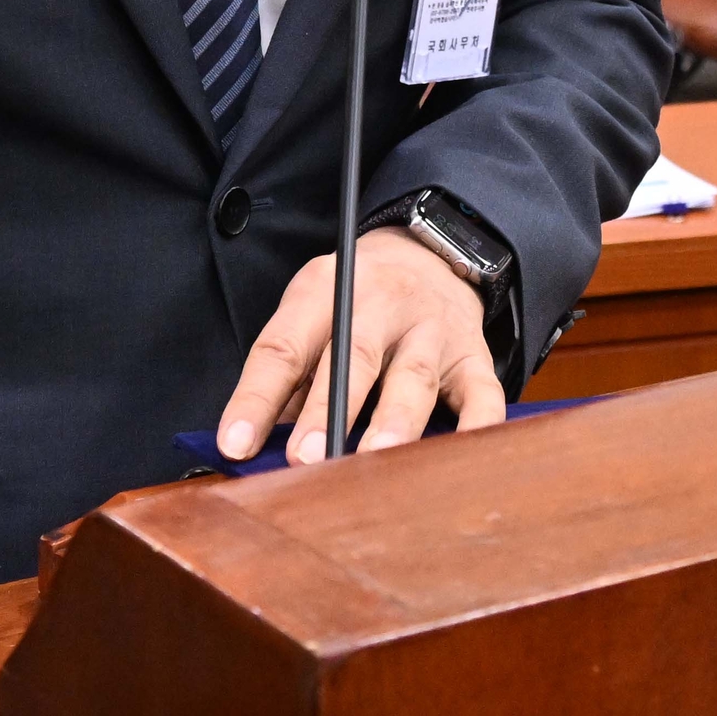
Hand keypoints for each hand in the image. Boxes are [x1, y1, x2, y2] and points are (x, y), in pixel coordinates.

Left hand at [213, 230, 505, 464]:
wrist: (430, 254)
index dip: (256, 396)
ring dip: (394, 421)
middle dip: (327, 411)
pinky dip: (476, 428)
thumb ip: (290, 378)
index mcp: (326, 291)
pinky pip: (483, 394)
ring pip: (414, 377)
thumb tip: (255, 448)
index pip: (284, 345)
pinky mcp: (474, 355)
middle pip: (352, 357)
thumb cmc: (355, 301)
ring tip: (374, 461)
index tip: (233, 443)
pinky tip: (460, 459)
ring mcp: (432, 329)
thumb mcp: (311, 312)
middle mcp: (382, 303)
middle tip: (304, 459)